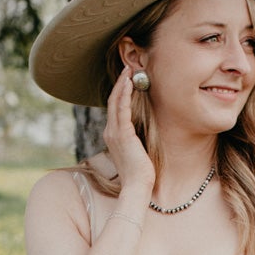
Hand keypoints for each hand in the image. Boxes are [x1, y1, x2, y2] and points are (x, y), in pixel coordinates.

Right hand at [103, 68, 155, 199]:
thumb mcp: (137, 150)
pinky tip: (129, 83)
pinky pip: (122, 109)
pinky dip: (125, 95)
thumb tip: (144, 129)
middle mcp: (110, 132)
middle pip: (113, 101)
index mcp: (113, 136)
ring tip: (128, 70)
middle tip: (127, 68)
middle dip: (120, 83)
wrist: (137, 186)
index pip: (115, 109)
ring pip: (116, 102)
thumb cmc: (140, 173)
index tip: (128, 79)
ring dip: (122, 84)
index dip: (120, 92)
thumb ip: (137, 137)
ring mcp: (114, 133)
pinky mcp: (122, 134)